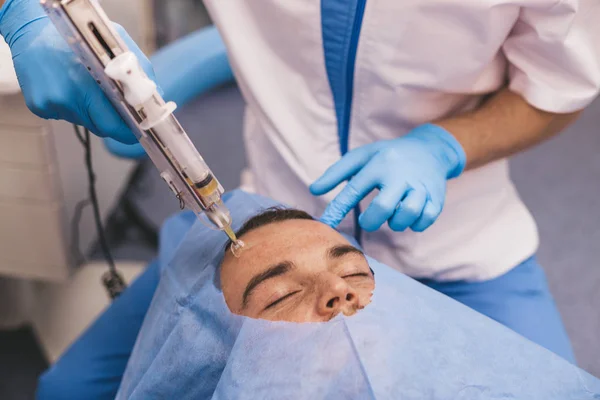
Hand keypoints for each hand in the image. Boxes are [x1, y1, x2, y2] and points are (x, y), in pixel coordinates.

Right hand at [0, 0, 156, 143]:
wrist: (30, 28)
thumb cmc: (77, 33)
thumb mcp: (116, 43)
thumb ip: (140, 72)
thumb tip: (154, 100)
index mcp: (87, 84)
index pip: (115, 126)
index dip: (129, 130)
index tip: (139, 130)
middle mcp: (67, 98)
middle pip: (101, 128)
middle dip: (114, 121)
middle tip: (118, 107)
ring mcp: (51, 105)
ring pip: (85, 121)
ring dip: (93, 111)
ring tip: (86, 86)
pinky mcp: (40, 107)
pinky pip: (68, 116)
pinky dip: (75, 106)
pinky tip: (69, 86)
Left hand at [310, 124, 465, 232]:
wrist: (429, 149)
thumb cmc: (387, 156)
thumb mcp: (361, 157)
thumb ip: (336, 173)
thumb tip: (313, 190)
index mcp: (378, 164)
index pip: (353, 190)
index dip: (337, 210)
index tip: (325, 226)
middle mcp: (400, 174)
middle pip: (383, 208)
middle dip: (371, 221)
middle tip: (369, 221)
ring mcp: (421, 186)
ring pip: (407, 215)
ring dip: (396, 223)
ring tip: (393, 215)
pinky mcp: (437, 197)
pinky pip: (425, 220)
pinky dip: (415, 224)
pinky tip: (410, 217)